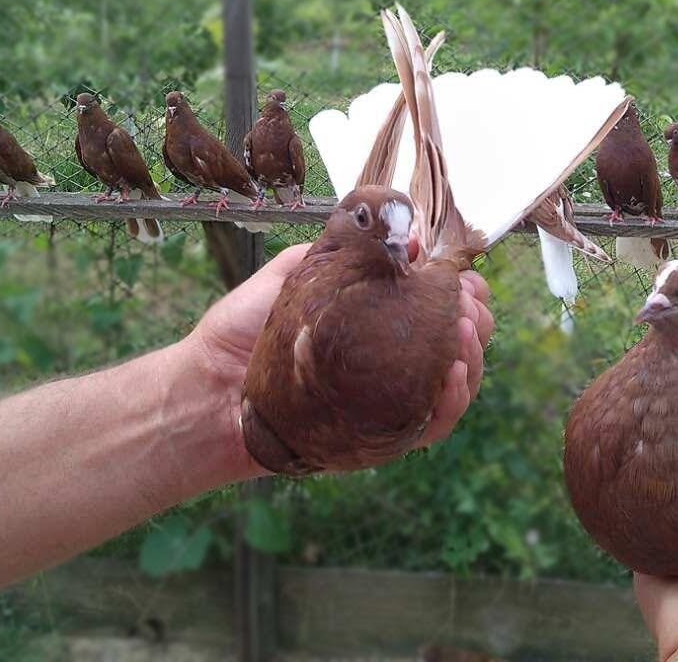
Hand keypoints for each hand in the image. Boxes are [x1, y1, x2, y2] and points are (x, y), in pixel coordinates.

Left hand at [183, 242, 493, 473]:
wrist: (203, 391)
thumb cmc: (241, 333)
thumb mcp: (292, 272)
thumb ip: (346, 252)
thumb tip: (408, 238)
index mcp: (375, 324)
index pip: (437, 308)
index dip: (462, 293)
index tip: (466, 279)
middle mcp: (389, 364)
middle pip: (459, 346)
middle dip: (475, 322)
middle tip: (467, 307)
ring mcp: (386, 402)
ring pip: (455, 386)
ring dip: (473, 359)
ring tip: (464, 336)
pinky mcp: (376, 438)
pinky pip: (428, 428)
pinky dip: (450, 405)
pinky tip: (454, 377)